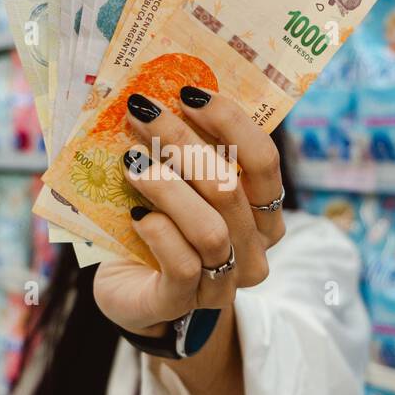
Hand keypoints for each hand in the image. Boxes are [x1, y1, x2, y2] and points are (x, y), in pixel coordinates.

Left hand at [93, 86, 286, 335]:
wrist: (131, 292)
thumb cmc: (160, 229)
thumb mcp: (179, 186)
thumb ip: (185, 153)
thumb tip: (161, 95)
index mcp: (263, 214)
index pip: (264, 161)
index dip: (230, 122)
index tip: (188, 93)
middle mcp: (253, 250)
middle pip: (230, 188)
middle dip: (181, 142)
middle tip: (141, 113)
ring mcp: (224, 282)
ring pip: (210, 229)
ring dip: (166, 187)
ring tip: (130, 162)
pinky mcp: (185, 302)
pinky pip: (184, 265)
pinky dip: (158, 232)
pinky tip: (134, 214)